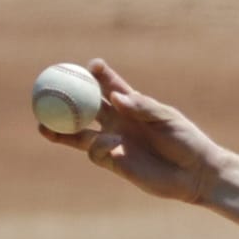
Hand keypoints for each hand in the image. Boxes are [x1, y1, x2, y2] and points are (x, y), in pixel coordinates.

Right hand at [39, 59, 233, 203]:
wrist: (195, 173)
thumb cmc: (187, 141)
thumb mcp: (168, 119)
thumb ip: (143, 106)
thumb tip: (117, 97)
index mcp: (133, 106)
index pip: (111, 87)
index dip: (99, 75)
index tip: (92, 66)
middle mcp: (120, 122)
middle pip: (86, 108)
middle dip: (66, 100)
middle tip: (48, 93)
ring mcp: (115, 142)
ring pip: (81, 134)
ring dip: (62, 130)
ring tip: (43, 125)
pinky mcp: (116, 163)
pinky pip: (95, 152)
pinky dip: (98, 146)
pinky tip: (111, 143)